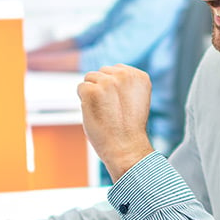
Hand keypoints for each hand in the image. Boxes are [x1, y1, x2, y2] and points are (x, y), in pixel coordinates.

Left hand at [77, 64, 154, 182]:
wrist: (126, 148)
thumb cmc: (129, 129)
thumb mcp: (135, 99)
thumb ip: (124, 84)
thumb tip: (105, 75)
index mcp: (139, 76)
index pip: (116, 70)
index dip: (113, 89)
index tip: (119, 104)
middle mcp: (125, 76)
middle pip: (102, 72)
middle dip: (102, 88)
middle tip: (110, 110)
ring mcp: (108, 82)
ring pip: (90, 78)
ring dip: (92, 94)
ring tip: (104, 112)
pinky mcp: (93, 91)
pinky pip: (80, 88)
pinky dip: (83, 101)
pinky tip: (95, 113)